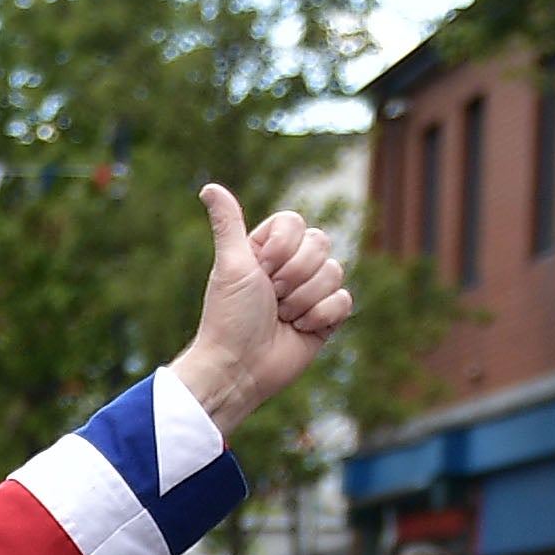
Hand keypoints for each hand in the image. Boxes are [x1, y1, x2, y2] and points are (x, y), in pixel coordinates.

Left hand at [162, 184, 351, 433]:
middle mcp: (292, 266)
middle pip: (321, 245)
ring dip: (304, 300)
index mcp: (268, 249)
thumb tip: (209, 187)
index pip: (296, 223)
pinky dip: (320, 317)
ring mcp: (311, 291)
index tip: (261, 271)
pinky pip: (345, 300)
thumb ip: (228, 223)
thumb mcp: (230, 265)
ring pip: (335, 272)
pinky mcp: (327, 317)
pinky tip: (299, 330)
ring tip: (282, 317)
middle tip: (271, 298)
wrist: (240, 367)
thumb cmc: (230, 317)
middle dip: (294, 276)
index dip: (283, 248)